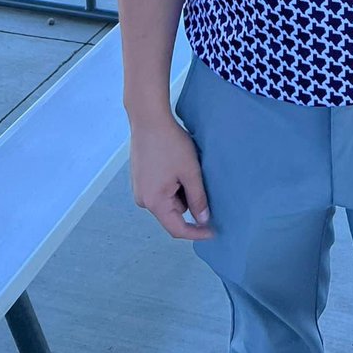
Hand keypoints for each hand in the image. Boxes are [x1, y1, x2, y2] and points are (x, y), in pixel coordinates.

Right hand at [129, 114, 215, 240]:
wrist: (148, 119)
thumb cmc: (170, 143)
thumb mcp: (190, 172)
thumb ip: (198, 198)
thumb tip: (203, 220)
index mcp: (154, 202)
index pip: (177, 229)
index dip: (196, 233)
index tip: (213, 232)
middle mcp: (143, 200)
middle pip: (172, 213)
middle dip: (189, 203)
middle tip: (201, 181)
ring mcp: (139, 189)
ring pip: (167, 201)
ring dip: (181, 192)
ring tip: (187, 168)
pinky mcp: (139, 179)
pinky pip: (160, 191)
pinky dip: (172, 184)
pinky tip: (177, 165)